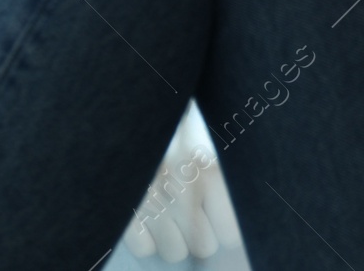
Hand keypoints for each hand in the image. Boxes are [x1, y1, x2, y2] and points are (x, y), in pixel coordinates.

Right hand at [121, 101, 241, 261]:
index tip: (220, 210)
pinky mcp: (125, 210)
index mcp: (211, 170)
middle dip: (201, 232)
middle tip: (194, 208)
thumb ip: (228, 181)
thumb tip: (238, 225)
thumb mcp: (217, 144)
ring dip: (175, 237)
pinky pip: (145, 249)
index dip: (226, 226)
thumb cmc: (188, 129)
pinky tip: (150, 212)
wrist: (143, 112)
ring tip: (172, 208)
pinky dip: (146, 236)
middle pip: (204, 247)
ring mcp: (151, 201)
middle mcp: (182, 188)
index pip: (232, 234)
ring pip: (175, 252)